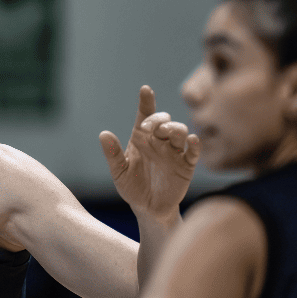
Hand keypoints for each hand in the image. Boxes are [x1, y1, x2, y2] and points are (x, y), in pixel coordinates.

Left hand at [100, 85, 199, 220]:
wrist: (148, 208)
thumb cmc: (131, 187)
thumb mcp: (119, 171)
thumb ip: (112, 153)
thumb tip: (103, 134)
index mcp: (141, 139)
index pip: (144, 116)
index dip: (146, 102)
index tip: (145, 89)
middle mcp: (159, 142)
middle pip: (163, 121)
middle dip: (158, 119)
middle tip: (148, 127)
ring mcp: (174, 152)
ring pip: (180, 131)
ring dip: (174, 128)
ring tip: (165, 132)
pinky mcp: (186, 165)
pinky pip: (193, 152)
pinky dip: (194, 144)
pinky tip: (190, 140)